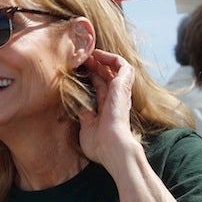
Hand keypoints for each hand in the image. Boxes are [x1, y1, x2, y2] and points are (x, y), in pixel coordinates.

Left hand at [76, 50, 138, 169]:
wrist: (112, 148)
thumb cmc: (100, 145)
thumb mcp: (87, 127)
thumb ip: (85, 115)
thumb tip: (79, 106)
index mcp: (109, 108)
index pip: (101, 87)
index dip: (91, 77)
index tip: (78, 69)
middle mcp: (116, 99)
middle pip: (107, 76)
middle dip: (95, 65)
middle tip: (81, 58)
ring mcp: (120, 92)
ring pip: (115, 68)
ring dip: (103, 59)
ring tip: (89, 53)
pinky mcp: (123, 87)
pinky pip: (122, 65)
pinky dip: (111, 58)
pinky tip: (98, 55)